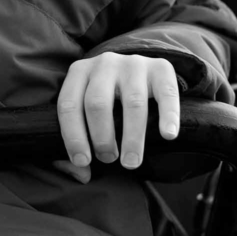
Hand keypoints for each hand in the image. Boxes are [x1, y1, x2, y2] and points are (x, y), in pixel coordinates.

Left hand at [56, 52, 179, 179]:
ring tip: (131, 161)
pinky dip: (168, 116)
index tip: (83, 162)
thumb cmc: (106, 99)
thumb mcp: (84, 110)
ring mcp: (134, 63)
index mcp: (79, 72)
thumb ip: (76, 142)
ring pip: (133, 103)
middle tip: (108, 159)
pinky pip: (166, 93)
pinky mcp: (161, 67)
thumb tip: (81, 174)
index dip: (74, 136)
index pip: (68, 104)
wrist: (139, 70)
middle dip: (102, 138)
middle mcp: (104, 63)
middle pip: (98, 104)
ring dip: (132, 138)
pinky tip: (168, 135)